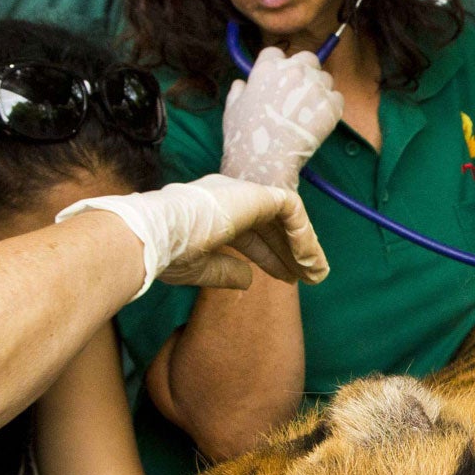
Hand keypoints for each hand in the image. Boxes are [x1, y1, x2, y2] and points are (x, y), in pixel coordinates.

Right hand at [59, 175, 329, 296]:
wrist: (157, 236)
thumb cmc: (168, 254)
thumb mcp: (200, 268)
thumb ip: (226, 271)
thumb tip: (249, 280)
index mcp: (211, 214)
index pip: (249, 233)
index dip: (270, 257)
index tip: (287, 279)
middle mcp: (227, 198)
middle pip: (269, 226)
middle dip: (289, 253)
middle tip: (310, 278)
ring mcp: (242, 194)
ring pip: (284, 217)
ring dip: (303, 246)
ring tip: (317, 273)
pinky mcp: (257, 195)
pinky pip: (292, 210)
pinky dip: (304, 235)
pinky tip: (310, 260)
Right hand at [220, 46, 344, 189]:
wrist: (264, 160)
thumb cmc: (244, 136)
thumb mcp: (232, 108)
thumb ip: (238, 91)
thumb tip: (241, 84)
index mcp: (267, 67)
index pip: (278, 53)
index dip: (279, 66)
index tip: (279, 80)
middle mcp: (293, 71)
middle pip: (307, 59)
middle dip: (305, 71)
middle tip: (300, 94)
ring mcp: (314, 87)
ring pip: (325, 78)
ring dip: (320, 90)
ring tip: (309, 112)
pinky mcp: (330, 106)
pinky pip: (338, 98)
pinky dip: (331, 108)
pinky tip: (319, 121)